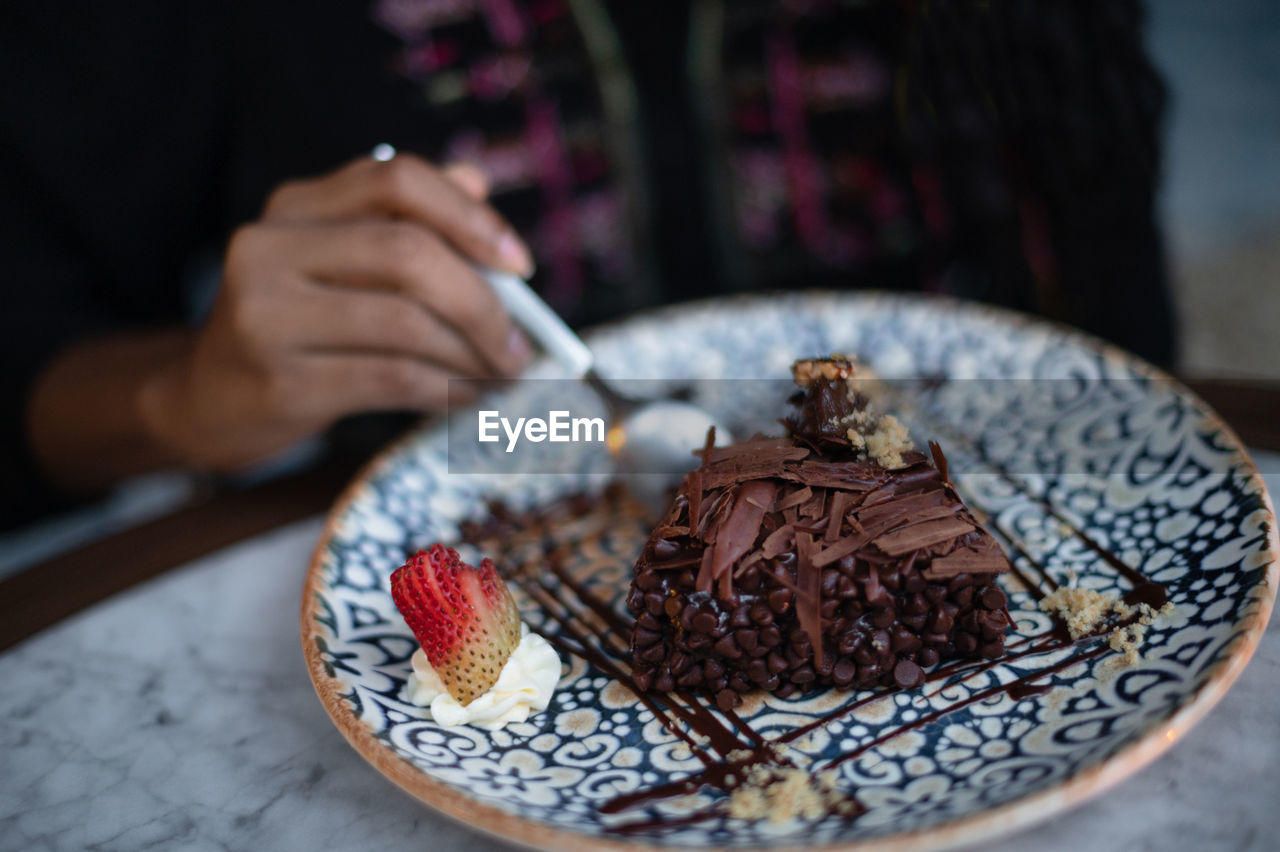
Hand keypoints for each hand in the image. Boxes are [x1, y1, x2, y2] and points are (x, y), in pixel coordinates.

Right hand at [141, 153, 534, 469]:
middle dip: (483, 304)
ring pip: (406, 324)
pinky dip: (446, 391)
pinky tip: (467, 399)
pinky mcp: (279, 381)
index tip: (520, 265)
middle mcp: (271, 248)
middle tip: (520, 345)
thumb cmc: (298, 325)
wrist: (207, 400)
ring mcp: (267, 315)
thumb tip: (477, 184)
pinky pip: (391, 379)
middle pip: (409, 254)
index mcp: (294, 206)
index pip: (397, 179)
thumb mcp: (339, 262)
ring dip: (472, 356)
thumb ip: (403, 221)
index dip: (470, 217)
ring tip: (502, 377)